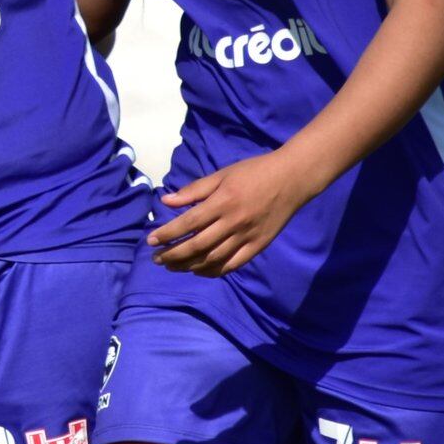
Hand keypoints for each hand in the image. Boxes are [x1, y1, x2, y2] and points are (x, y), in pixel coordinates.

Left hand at [147, 151, 313, 276]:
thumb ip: (194, 190)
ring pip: (213, 258)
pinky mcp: (258, 246)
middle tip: (157, 259)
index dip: (168, 233)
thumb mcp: (222, 174)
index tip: (151, 240)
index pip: (189, 222)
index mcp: (223, 201)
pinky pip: (232, 265)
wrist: (292, 179)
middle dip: (174, 254)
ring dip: (189, 265)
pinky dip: (214, 271)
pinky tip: (199, 271)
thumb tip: (166, 200)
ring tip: (172, 266)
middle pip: (198, 245)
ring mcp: (247, 237)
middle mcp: (233, 222)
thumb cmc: (253, 172)